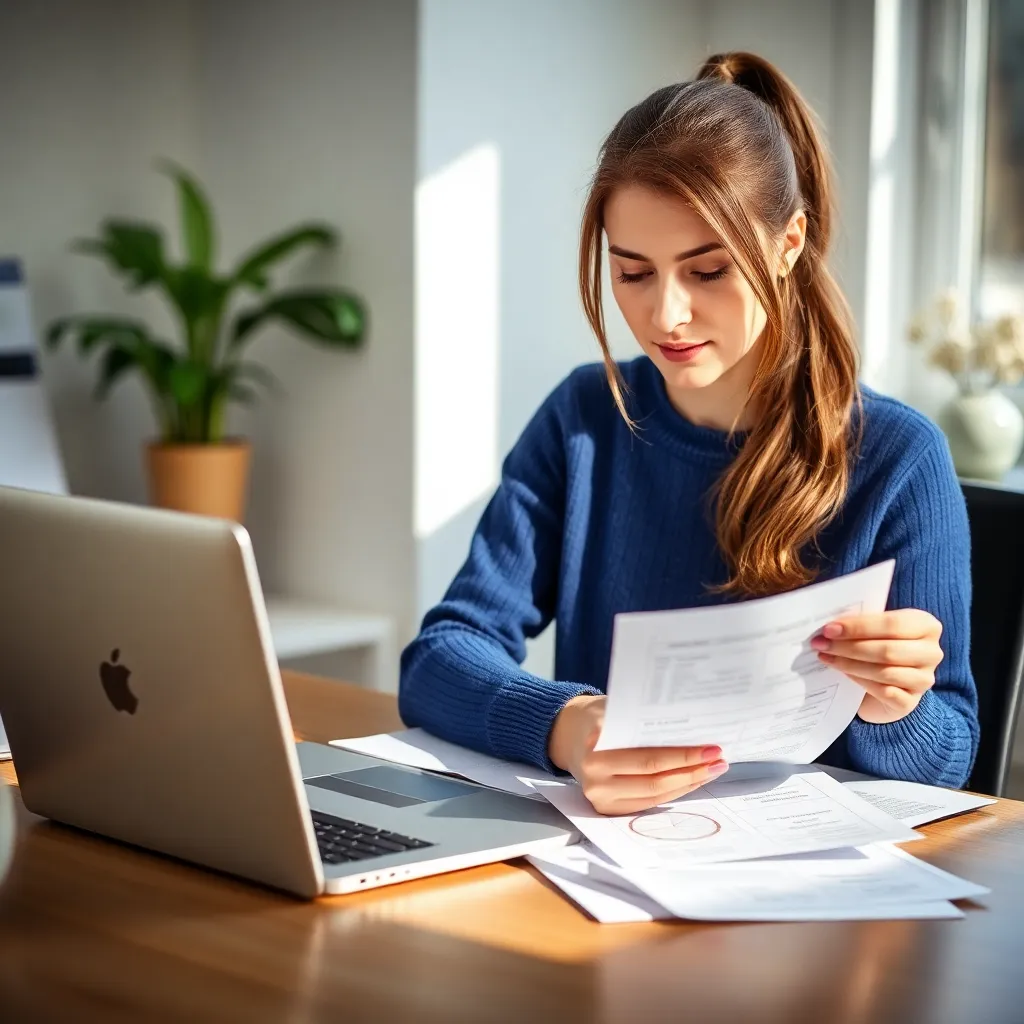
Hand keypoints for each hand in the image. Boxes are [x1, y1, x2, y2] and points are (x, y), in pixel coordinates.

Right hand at [547, 694, 728, 814]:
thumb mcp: (615, 708)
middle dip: (692, 770)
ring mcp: (599, 797)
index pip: (649, 758)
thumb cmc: (597, 718)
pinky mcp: (606, 808)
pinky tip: (690, 780)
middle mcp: (595, 777)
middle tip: (718, 760)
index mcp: (596, 748)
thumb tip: (690, 726)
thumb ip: (642, 719)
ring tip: (711, 770)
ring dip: (687, 783)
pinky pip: (647, 803)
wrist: (567, 735)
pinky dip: (673, 792)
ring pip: (654, 795)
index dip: (684, 755)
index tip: (711, 748)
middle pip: (655, 780)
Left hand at [810, 609, 942, 723]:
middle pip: (887, 650)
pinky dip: (860, 681)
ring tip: (826, 658)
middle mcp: (931, 652)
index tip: (829, 629)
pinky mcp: (910, 702)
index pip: (892, 624)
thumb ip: (861, 624)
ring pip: (884, 671)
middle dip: (849, 647)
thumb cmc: (877, 649)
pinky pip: (884, 692)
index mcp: (926, 626)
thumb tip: (830, 626)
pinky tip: (842, 675)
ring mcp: (924, 679)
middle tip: (821, 644)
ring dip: (849, 664)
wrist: (884, 688)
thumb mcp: (874, 631)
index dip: (859, 627)